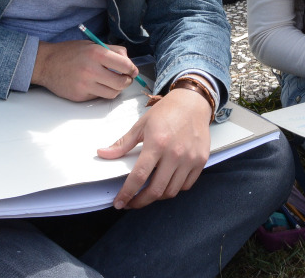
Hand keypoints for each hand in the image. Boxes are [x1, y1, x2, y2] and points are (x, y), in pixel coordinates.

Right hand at [32, 39, 137, 101]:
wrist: (46, 63)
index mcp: (97, 54)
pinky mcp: (80, 96)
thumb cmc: (70, 52)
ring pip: (112, 93)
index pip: (125, 65)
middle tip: (126, 78)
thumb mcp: (92, 44)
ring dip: (116, 89)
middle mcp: (91, 70)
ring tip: (112, 82)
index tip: (133, 71)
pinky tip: (96, 85)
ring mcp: (85, 85)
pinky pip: (98, 96)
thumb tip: (129, 61)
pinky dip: (101, 92)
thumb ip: (112, 50)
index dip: (132, 69)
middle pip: (121, 82)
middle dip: (127, 81)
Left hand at [98, 88, 211, 209]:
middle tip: (131, 203)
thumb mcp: (141, 124)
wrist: (193, 102)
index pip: (139, 176)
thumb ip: (123, 143)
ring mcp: (190, 158)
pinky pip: (186, 185)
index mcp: (157, 143)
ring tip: (147, 193)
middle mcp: (175, 153)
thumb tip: (103, 153)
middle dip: (140, 202)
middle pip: (156, 190)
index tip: (119, 203)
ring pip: (171, 191)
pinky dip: (174, 189)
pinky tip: (166, 184)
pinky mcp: (201, 160)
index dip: (127, 193)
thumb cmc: (167, 111)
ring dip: (157, 197)